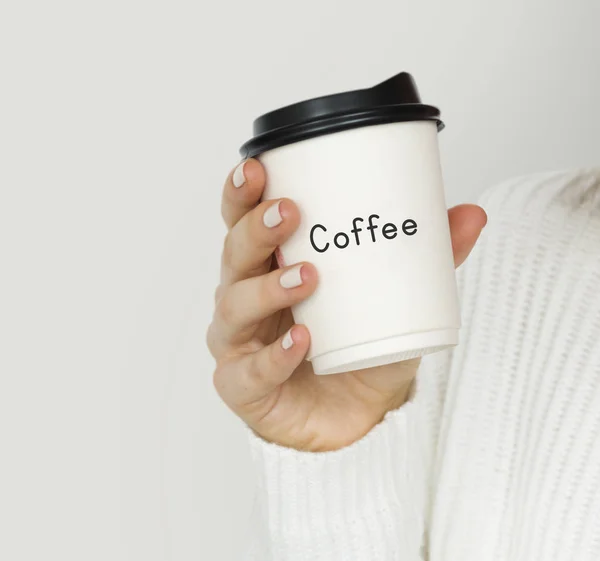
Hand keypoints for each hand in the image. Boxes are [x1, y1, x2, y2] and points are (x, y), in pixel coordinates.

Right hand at [207, 159, 486, 450]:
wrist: (355, 418)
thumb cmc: (360, 349)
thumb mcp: (394, 301)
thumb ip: (427, 260)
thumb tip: (473, 214)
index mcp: (270, 266)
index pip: (242, 222)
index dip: (241, 194)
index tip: (257, 166)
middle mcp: (246, 298)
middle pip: (234, 256)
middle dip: (255, 230)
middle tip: (290, 213)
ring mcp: (240, 344)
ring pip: (236, 307)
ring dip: (269, 288)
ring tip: (308, 276)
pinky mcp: (243, 387)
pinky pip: (251, 371)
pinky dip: (275, 356)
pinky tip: (302, 341)